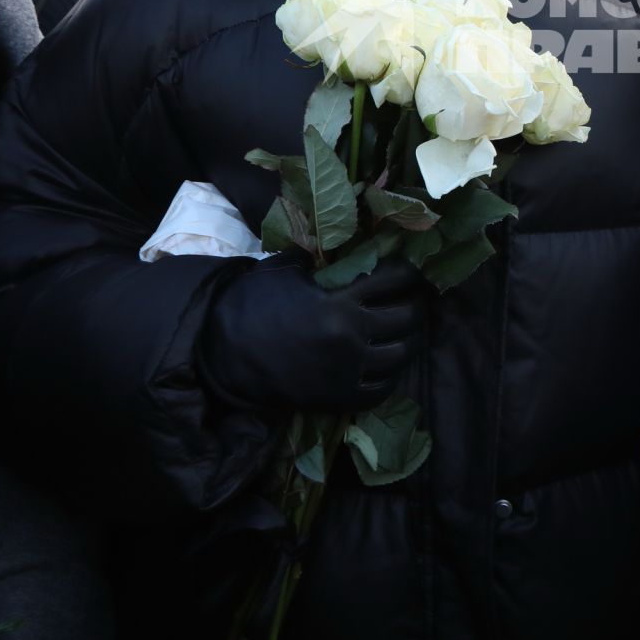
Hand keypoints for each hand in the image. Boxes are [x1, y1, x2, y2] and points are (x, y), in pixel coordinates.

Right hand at [199, 254, 427, 413]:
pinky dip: (392, 376)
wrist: (222, 352)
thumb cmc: (251, 304)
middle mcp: (350, 336)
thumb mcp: (284, 270)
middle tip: (417, 300)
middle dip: (417, 305)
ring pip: (401, 355)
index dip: (410, 272)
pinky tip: (390, 365)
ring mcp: (347, 370)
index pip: (394, 280)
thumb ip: (317, 257)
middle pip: (406, 318)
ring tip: (410, 332)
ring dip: (410, 341)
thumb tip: (338, 242)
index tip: (414, 270)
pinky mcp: (338, 397)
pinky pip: (381, 390)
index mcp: (339, 301)